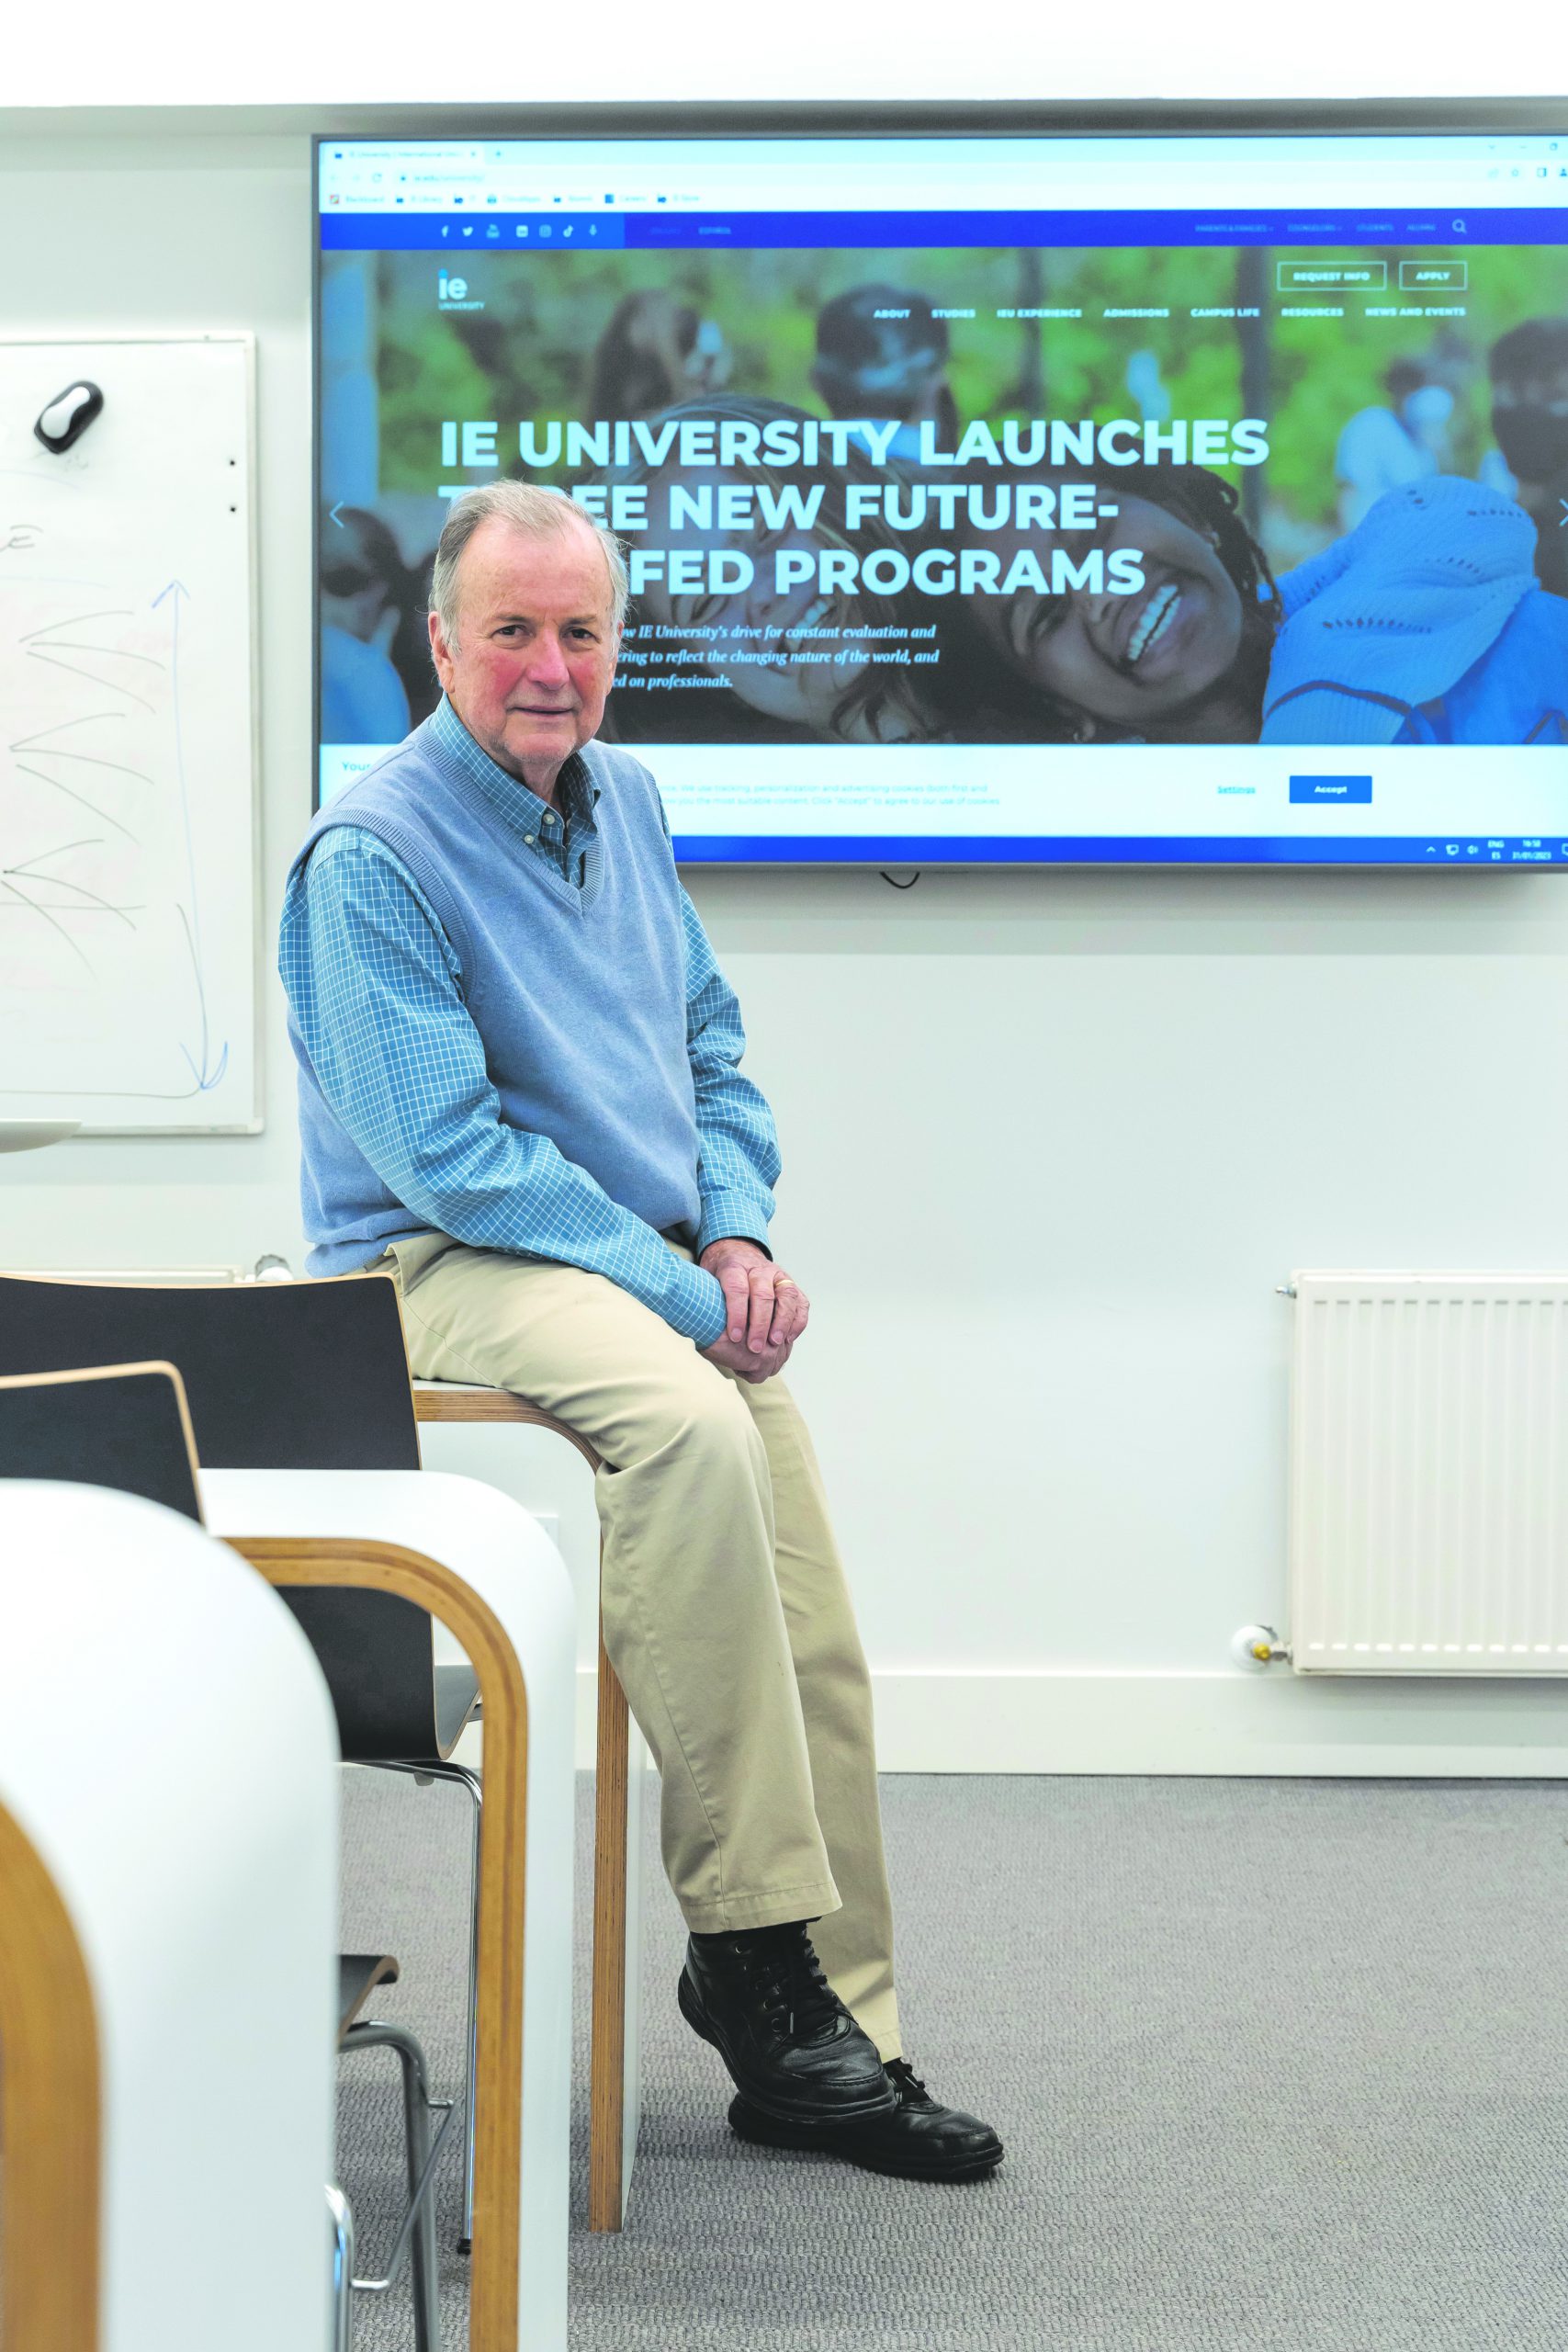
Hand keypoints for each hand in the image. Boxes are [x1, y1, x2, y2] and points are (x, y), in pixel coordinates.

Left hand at [698, 1237, 809, 1384]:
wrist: (735, 1250)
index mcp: (733, 1266)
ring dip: (782, 1321)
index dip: (737, 1314)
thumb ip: (702, 1298)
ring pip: (786, 1295)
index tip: (734, 1337)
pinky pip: (800, 1301)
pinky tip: (789, 1337)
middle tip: (755, 1348)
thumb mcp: (703, 1279)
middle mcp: (759, 1268)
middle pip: (763, 1294)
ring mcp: (777, 1275)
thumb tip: (689, 1329)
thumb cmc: (717, 1273)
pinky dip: (797, 1320)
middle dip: (760, 1323)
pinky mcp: (789, 1284)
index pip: (737, 1288)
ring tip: (775, 1343)